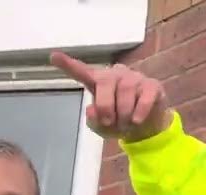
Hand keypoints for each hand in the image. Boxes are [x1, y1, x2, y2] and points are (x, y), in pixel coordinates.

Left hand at [50, 50, 173, 142]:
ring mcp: (134, 78)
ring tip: (125, 124)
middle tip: (109, 122)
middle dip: (105, 106)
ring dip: (123, 113)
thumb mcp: (102, 127)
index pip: (81, 71)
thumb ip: (93, 120)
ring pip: (125, 90)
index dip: (68, 65)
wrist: (145, 127)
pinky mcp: (152, 85)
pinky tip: (136, 120)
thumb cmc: (118, 122)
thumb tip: (91, 109)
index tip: (53, 57)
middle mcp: (115, 75)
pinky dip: (139, 112)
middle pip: (104, 82)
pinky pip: (143, 97)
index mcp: (98, 82)